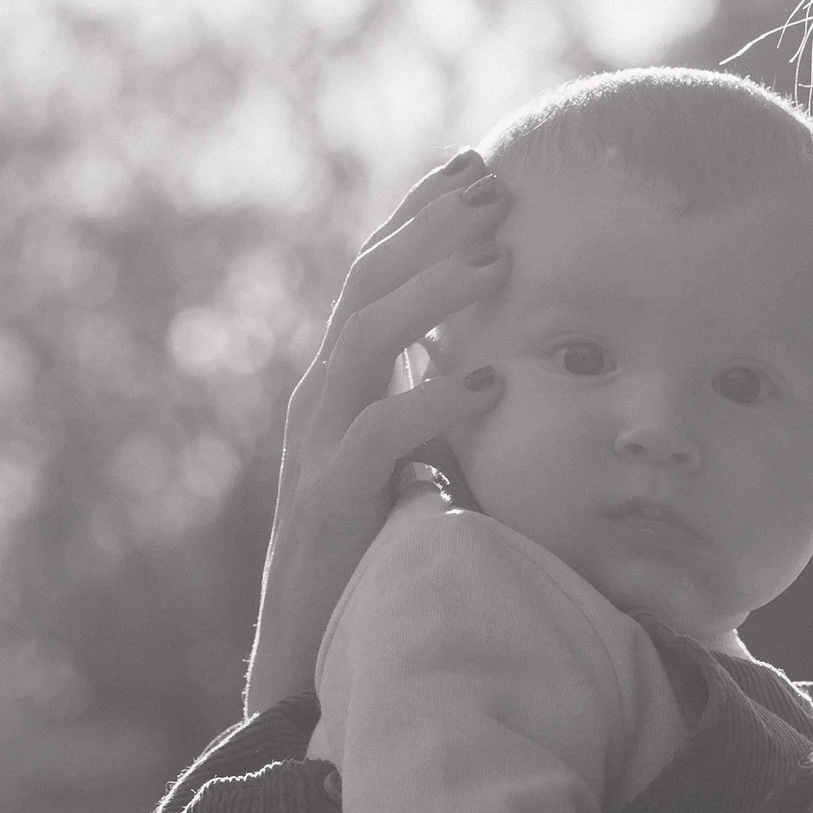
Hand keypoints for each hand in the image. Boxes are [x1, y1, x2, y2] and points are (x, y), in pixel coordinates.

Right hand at [245, 154, 510, 716]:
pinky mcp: (333, 504)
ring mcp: (318, 447)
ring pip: (365, 342)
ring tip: (498, 261)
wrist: (314, 649)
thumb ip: (434, 401)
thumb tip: (493, 351)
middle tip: (495, 187)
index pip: (371, 274)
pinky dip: (430, 404)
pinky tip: (484, 380)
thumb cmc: (371, 550)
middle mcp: (320, 398)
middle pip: (365, 286)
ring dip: (432, 295)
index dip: (416, 215)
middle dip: (429, 231)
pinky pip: (377, 438)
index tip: (473, 164)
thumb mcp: (408, 455)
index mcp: (339, 380)